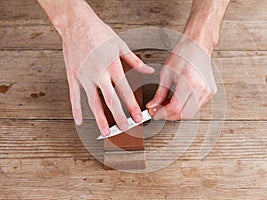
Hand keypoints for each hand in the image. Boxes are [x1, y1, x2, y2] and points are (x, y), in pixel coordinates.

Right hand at [62, 12, 153, 135]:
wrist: (76, 23)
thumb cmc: (99, 33)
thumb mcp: (120, 45)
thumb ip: (135, 61)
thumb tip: (149, 71)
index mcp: (112, 66)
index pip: (125, 91)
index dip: (132, 106)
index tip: (138, 117)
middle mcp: (99, 74)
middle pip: (110, 101)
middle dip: (119, 117)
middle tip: (125, 128)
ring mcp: (84, 76)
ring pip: (92, 102)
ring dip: (100, 119)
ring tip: (106, 131)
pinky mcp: (72, 76)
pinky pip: (74, 97)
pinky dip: (76, 110)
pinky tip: (79, 121)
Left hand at [146, 37, 216, 119]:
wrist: (198, 46)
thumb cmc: (183, 55)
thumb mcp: (166, 73)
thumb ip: (159, 93)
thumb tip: (153, 106)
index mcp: (189, 81)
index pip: (175, 108)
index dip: (163, 113)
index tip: (155, 113)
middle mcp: (201, 88)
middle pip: (184, 114)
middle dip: (169, 116)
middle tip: (159, 111)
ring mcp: (207, 91)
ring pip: (190, 113)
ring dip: (177, 112)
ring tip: (167, 104)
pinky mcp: (210, 92)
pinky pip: (196, 107)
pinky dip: (185, 107)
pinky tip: (178, 101)